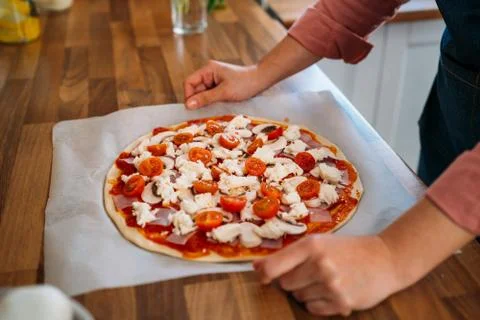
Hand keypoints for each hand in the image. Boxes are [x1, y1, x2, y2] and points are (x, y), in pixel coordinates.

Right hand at [183, 61, 265, 108]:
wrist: (261, 80)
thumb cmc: (244, 84)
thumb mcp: (224, 92)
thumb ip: (205, 98)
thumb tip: (188, 105)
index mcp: (208, 70)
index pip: (189, 82)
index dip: (188, 95)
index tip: (192, 108)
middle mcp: (209, 74)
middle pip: (195, 89)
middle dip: (197, 100)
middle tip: (200, 114)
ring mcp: (214, 80)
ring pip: (202, 94)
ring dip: (204, 103)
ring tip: (209, 111)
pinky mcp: (220, 87)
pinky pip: (210, 96)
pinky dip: (211, 102)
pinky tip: (215, 108)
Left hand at [253, 235, 402, 315]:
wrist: (384, 259)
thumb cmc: (346, 249)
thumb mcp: (318, 243)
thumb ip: (288, 255)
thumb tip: (256, 267)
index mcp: (311, 246)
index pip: (274, 266)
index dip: (264, 273)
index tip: (263, 276)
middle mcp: (320, 265)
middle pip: (285, 284)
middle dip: (293, 280)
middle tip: (309, 273)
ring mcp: (331, 286)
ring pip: (298, 298)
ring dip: (306, 292)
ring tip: (325, 281)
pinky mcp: (341, 303)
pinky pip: (312, 310)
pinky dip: (318, 303)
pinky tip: (332, 291)